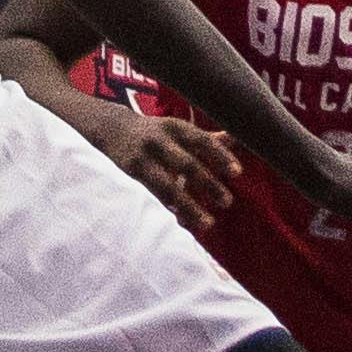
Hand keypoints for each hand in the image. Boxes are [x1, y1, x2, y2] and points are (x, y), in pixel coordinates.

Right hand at [62, 92, 244, 226]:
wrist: (111, 129)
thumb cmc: (156, 133)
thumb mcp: (179, 131)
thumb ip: (208, 139)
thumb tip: (239, 136)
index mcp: (176, 128)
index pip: (202, 140)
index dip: (220, 155)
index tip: (237, 172)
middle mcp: (160, 141)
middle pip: (187, 164)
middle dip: (208, 184)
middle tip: (227, 202)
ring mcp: (143, 159)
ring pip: (168, 187)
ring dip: (189, 206)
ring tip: (208, 223)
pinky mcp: (130, 176)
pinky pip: (153, 196)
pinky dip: (169, 209)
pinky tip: (182, 221)